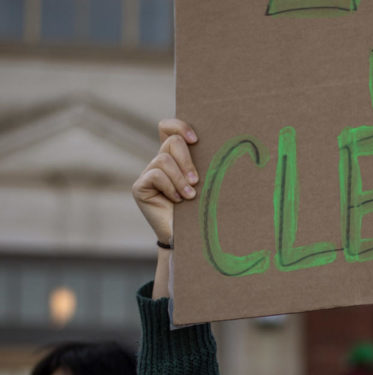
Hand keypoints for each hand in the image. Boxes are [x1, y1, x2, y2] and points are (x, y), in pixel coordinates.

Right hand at [132, 119, 199, 245]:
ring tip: (190, 196)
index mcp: (177, 158)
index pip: (168, 128)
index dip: (180, 126)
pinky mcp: (140, 187)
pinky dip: (170, 187)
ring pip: (164, 159)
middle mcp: (161, 162)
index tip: (196, 140)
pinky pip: (155, 175)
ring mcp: (149, 174)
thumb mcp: (206, 184)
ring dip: (180, 178)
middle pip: (171, 141)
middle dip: (187, 159)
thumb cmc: (203, 210)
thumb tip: (221, 147)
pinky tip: (177, 201)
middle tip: (196, 180)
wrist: (190, 238)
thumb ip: (205, 165)